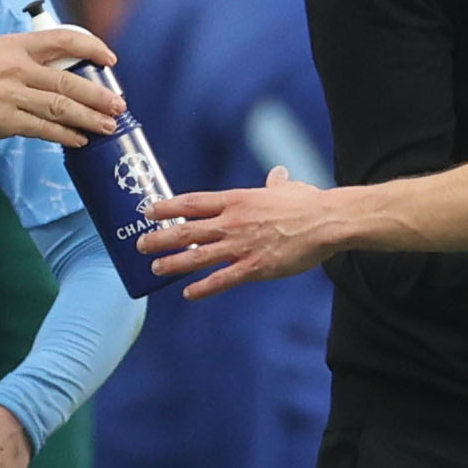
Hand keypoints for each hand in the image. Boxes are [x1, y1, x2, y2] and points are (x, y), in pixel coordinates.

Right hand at [0, 29, 124, 150]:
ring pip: (61, 106)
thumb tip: (60, 75)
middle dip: (99, 95)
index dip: (92, 47)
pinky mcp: (2, 121)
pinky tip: (80, 140)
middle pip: (69, 79)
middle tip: (120, 105)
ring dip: (89, 118)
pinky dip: (66, 136)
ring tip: (108, 126)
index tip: (110, 60)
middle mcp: (14, 66)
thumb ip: (23, 62)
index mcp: (13, 45)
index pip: (62, 39)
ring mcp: (9, 94)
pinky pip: (43, 129)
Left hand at [141, 168, 344, 300]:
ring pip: (197, 256)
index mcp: (237, 200)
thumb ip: (276, 183)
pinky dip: (203, 288)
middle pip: (186, 230)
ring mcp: (241, 246)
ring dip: (172, 263)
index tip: (148, 212)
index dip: (166, 208)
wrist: (327, 222)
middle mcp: (232, 222)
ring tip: (155, 268)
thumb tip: (277, 174)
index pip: (192, 203)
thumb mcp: (288, 188)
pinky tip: (188, 293)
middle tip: (140, 244)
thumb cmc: (308, 203)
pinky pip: (222, 279)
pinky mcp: (254, 267)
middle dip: (160, 238)